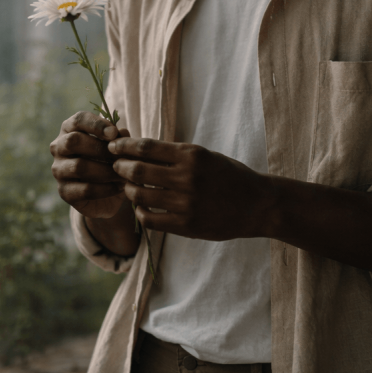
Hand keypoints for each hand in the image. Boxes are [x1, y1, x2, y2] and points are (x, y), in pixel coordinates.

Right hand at [50, 111, 129, 219]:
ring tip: (123, 174)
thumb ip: (119, 137)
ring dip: (106, 170)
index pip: (78, 120)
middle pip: (73, 141)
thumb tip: (122, 133)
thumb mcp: (117, 146)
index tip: (114, 133)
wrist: (107, 191)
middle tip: (120, 156)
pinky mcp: (64, 191)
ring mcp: (58, 169)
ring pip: (78, 166)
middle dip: (100, 148)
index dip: (96, 125)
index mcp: (70, 129)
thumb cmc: (110, 159)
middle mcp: (59, 147)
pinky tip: (119, 187)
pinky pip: (84, 189)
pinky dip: (105, 188)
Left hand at [108, 137, 273, 240]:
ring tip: (128, 187)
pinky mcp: (187, 225)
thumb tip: (138, 149)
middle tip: (115, 167)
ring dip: (128, 189)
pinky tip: (141, 206)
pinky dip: (139, 211)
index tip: (113, 147)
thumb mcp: (205, 156)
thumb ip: (175, 154)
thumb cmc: (230, 176)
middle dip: (120, 167)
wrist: (258, 205)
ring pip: (139, 195)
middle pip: (138, 170)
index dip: (124, 147)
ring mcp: (186, 203)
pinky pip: (149, 218)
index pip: (146, 147)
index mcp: (192, 155)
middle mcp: (188, 177)